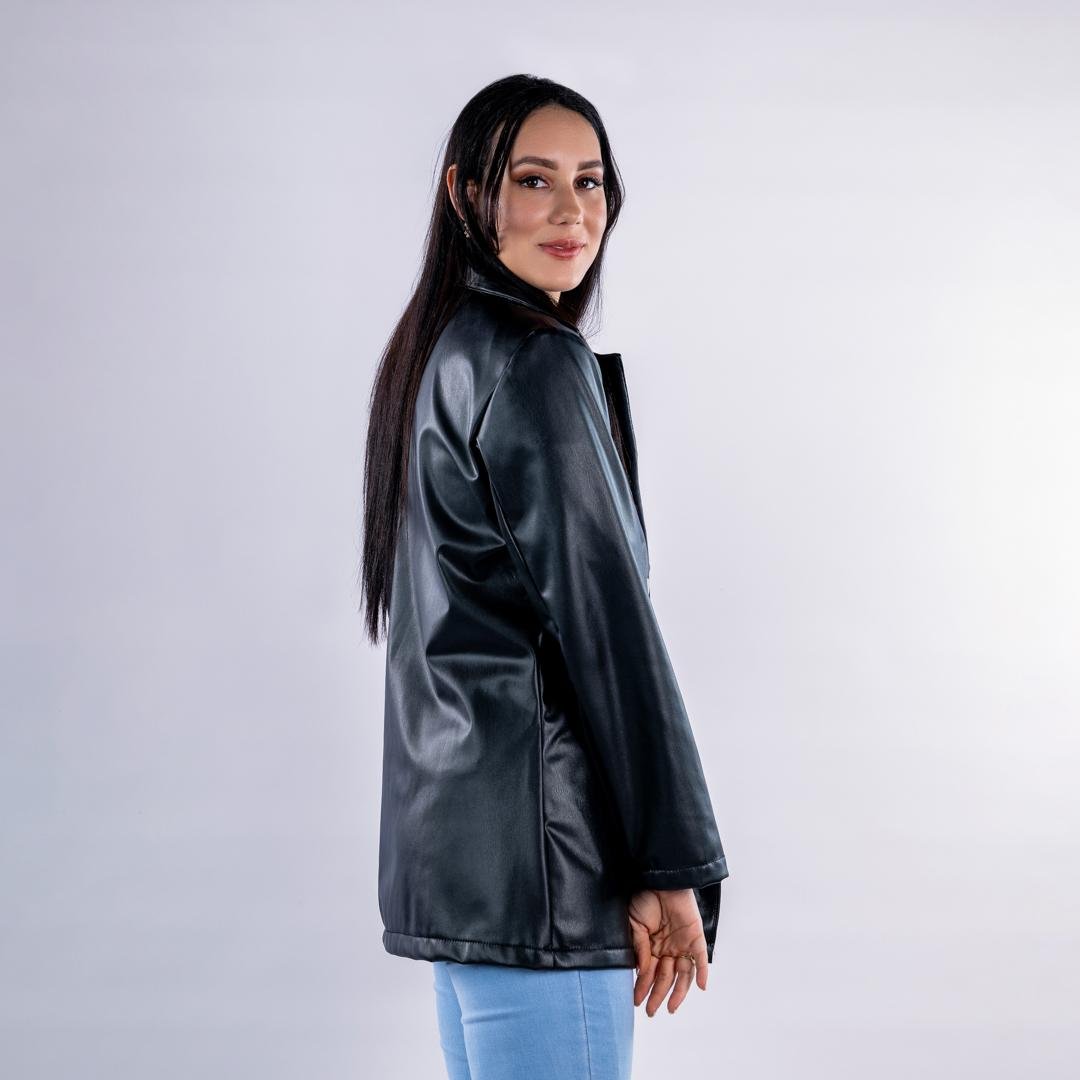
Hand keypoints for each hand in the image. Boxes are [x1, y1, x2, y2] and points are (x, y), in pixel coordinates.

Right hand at [627, 888, 708, 1015]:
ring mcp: (682, 944)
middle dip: (658, 995)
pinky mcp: (695, 937)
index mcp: (653, 946)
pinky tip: (701, 987)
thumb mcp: (635, 925)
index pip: (650, 972)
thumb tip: (640, 972)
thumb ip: (639, 948)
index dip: (643, 987)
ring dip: (678, 992)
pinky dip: (702, 972)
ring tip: (671, 1008)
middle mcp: (668, 948)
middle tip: (651, 1011)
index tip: (636, 1001)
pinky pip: (700, 958)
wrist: (660, 879)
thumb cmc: (645, 898)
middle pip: (666, 977)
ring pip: (683, 974)